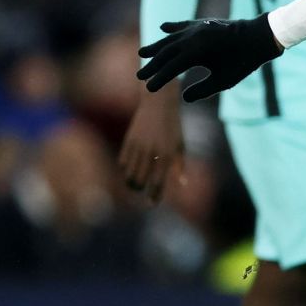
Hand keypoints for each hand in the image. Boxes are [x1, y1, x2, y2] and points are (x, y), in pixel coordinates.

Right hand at [118, 86, 183, 203]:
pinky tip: (129, 171)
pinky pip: (123, 162)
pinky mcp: (129, 140)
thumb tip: (182, 184)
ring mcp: (139, 146)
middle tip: (141, 191)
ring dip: (131, 182)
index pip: (158, 182)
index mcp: (167, 155)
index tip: (151, 203)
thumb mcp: (180, 145)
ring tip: (135, 184)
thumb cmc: (173, 126)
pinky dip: (125, 170)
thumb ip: (180, 166)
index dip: (154, 196)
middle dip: (140, 190)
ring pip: (129, 174)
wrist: (158, 103)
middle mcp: (152, 152)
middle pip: (140, 181)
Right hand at [138, 14, 283, 103]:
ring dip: (157, 47)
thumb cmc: (244, 62)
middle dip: (153, 65)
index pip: (171, 68)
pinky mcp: (203, 24)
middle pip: (166, 53)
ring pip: (171, 39)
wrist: (259, 37)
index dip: (159, 79)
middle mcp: (192, 38)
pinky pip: (183, 25)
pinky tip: (163, 28)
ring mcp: (197, 28)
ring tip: (142, 53)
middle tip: (140, 76)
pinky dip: (172, 27)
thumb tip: (184, 97)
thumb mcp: (224, 81)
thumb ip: (203, 90)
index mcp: (196, 53)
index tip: (149, 89)